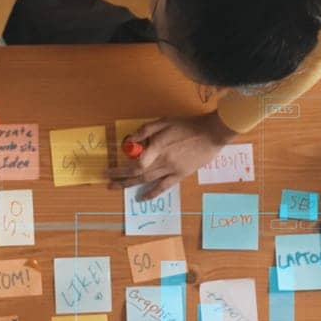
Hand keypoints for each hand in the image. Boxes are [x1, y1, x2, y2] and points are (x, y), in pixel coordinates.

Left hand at [108, 112, 239, 199]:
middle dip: (120, 179)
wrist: (212, 133)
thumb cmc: (187, 125)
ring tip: (117, 188)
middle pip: (137, 174)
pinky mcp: (180, 174)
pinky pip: (164, 187)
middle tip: (108, 182)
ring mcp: (172, 170)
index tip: (109, 170)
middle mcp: (162, 162)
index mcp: (157, 148)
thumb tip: (129, 141)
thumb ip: (145, 130)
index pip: (134, 163)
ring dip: (130, 185)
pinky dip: (152, 193)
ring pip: (147, 180)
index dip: (120, 169)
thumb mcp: (164, 121)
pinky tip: (143, 198)